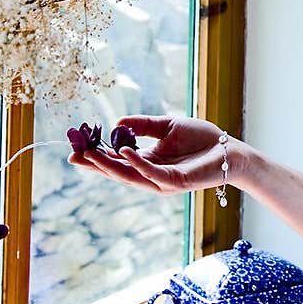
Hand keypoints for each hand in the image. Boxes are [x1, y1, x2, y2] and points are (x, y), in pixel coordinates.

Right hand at [67, 115, 234, 193]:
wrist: (228, 149)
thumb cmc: (201, 140)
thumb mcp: (167, 126)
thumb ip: (144, 125)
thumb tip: (118, 122)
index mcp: (148, 162)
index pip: (117, 161)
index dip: (96, 156)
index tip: (76, 148)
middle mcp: (151, 175)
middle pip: (117, 172)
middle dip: (95, 165)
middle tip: (73, 156)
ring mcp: (162, 181)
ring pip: (129, 176)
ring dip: (109, 165)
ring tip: (90, 154)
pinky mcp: (175, 181)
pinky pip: (151, 173)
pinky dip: (136, 163)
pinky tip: (124, 151)